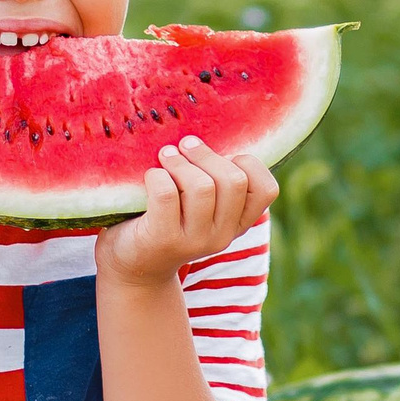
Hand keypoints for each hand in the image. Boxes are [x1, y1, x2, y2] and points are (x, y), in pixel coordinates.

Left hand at [94, 137, 275, 286]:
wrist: (132, 266)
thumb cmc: (167, 221)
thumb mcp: (201, 206)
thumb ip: (215, 181)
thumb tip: (209, 134)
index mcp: (237, 224)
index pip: (266, 190)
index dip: (249, 163)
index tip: (223, 155)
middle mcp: (222, 236)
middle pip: (233, 181)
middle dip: (206, 155)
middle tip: (184, 146)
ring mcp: (194, 241)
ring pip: (202, 186)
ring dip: (179, 162)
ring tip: (165, 156)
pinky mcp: (163, 239)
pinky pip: (166, 194)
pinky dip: (156, 176)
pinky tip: (150, 177)